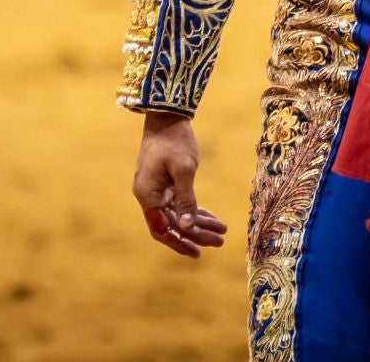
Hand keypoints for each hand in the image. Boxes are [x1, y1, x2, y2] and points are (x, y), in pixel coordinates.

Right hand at [132, 111, 227, 258]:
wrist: (167, 117)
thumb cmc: (174, 140)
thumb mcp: (184, 169)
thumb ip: (186, 199)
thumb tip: (188, 227)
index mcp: (148, 195)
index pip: (162, 229)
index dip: (179, 242)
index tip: (198, 251)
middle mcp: (148, 195)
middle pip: (172, 224)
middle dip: (196, 234)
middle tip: (219, 241)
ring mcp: (156, 190)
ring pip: (177, 215)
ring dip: (199, 224)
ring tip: (222, 231)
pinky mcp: (164, 184)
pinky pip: (179, 204)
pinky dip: (195, 211)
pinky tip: (211, 217)